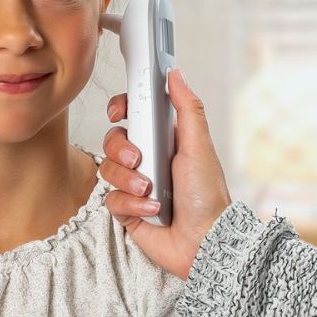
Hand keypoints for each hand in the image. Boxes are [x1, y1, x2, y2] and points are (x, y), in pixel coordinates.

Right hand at [102, 68, 230, 278]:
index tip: (118, 113)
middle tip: (140, 159)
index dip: (120, 110)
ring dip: (129, 180)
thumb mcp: (199, 146)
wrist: (204, 242)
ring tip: (151, 191)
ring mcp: (135, 186)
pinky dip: (131, 205)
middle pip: (113, 141)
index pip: (132, 115)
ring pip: (108, 170)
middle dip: (121, 150)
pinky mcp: (127, 211)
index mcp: (164, 140)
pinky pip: (111, 200)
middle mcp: (147, 160)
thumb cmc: (208, 197)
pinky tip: (151, 210)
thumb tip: (175, 74)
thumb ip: (186, 108)